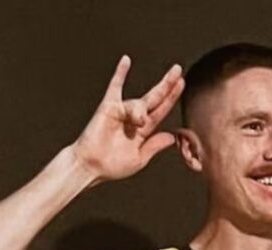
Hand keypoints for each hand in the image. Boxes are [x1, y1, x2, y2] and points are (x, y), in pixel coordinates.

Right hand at [72, 55, 184, 186]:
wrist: (90, 166)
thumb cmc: (111, 166)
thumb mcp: (139, 159)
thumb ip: (154, 146)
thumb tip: (171, 137)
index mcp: (143, 131)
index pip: (161, 110)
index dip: (171, 97)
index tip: (181, 83)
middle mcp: (133, 118)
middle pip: (155, 97)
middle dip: (167, 84)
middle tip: (178, 70)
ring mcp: (121, 111)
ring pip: (138, 104)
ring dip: (140, 112)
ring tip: (139, 123)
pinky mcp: (108, 107)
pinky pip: (115, 87)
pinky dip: (120, 74)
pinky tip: (126, 61)